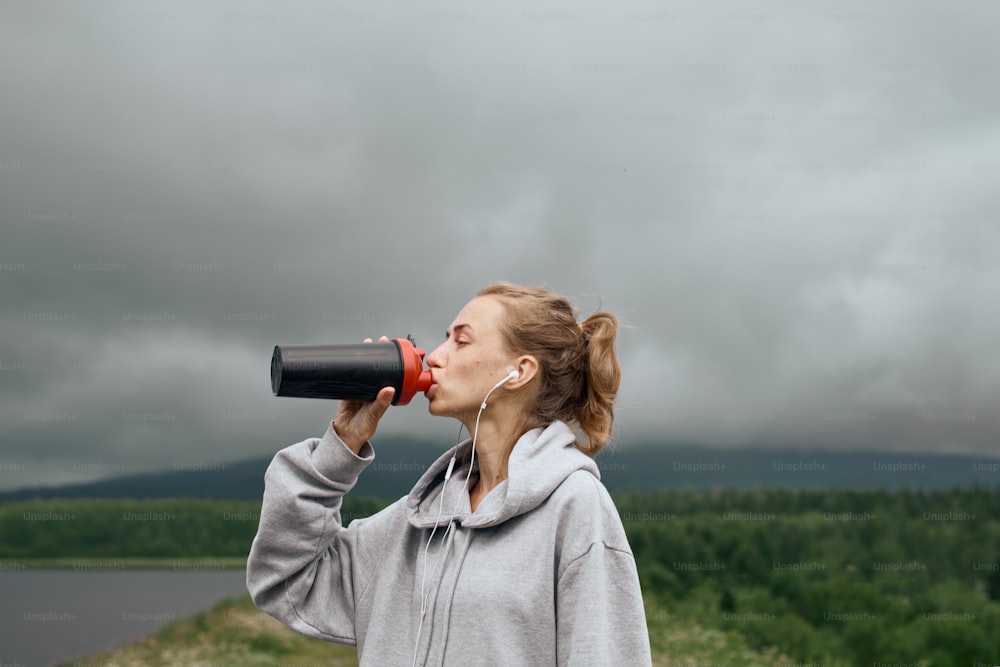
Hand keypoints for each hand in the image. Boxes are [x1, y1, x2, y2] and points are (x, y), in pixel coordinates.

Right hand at [333, 337, 394, 453]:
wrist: (345, 435)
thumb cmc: (363, 429)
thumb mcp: (373, 416)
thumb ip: (380, 404)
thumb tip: (390, 389)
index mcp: (384, 395)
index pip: (391, 374)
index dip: (393, 361)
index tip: (393, 349)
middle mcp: (374, 390)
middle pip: (378, 368)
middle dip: (379, 353)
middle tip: (380, 340)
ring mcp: (361, 389)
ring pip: (365, 369)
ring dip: (365, 356)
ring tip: (367, 343)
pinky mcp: (348, 390)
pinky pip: (351, 375)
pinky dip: (351, 366)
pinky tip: (351, 356)